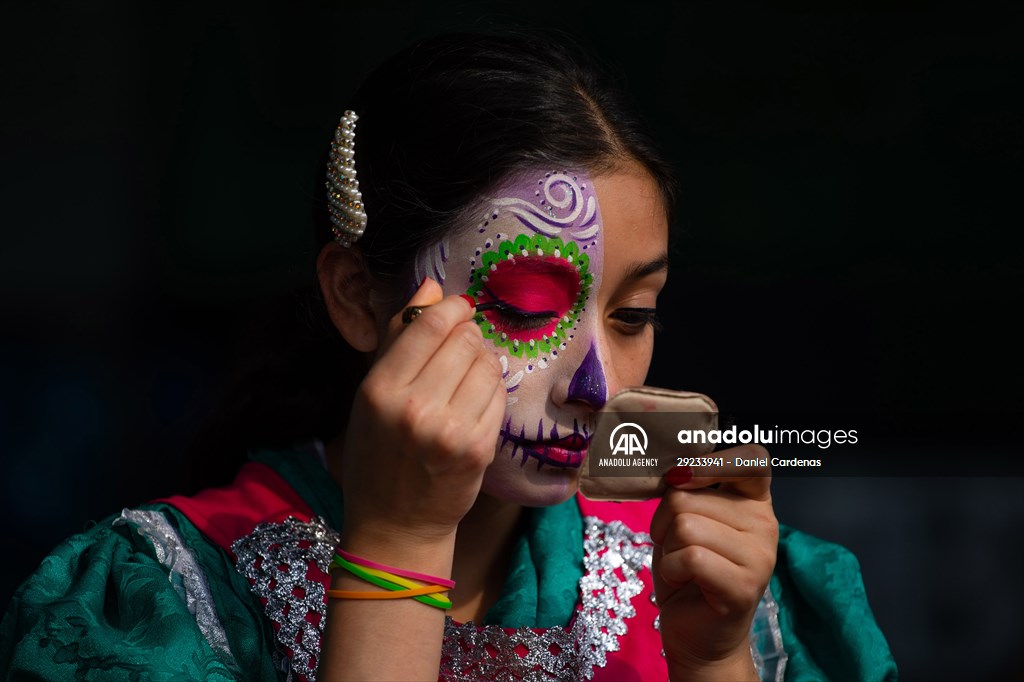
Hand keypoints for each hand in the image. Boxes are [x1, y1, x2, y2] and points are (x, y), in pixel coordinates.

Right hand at [339, 278, 507, 547]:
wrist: (396, 523)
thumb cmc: (378, 454)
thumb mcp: (370, 395)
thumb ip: (397, 338)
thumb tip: (431, 287)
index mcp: (380, 389)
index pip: (429, 325)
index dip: (452, 308)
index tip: (458, 308)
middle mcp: (415, 408)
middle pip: (465, 340)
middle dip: (468, 336)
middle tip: (460, 349)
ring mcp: (451, 430)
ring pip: (488, 364)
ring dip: (483, 362)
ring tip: (466, 378)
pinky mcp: (479, 448)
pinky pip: (500, 395)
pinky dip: (493, 390)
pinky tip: (476, 401)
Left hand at [650, 446, 777, 679]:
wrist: (695, 632)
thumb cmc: (687, 570)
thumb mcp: (684, 519)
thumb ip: (687, 490)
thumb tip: (676, 469)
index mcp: (754, 501)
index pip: (750, 457)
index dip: (708, 462)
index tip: (681, 479)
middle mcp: (765, 523)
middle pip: (688, 495)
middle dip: (664, 521)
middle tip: (677, 547)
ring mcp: (760, 556)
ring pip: (685, 525)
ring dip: (667, 548)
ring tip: (682, 566)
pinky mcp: (745, 586)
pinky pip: (688, 556)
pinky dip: (671, 569)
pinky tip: (683, 582)